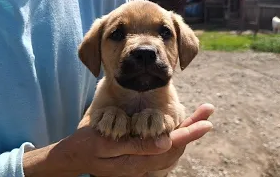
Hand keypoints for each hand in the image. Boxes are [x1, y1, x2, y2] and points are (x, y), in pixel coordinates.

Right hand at [23, 103, 213, 176]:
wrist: (72, 159)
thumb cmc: (84, 147)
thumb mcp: (105, 145)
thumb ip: (135, 145)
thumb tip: (165, 142)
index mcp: (137, 162)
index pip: (170, 147)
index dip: (189, 133)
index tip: (206, 122)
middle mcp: (142, 166)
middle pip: (175, 149)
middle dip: (192, 131)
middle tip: (207, 114)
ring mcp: (140, 165)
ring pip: (170, 152)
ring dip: (185, 134)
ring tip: (197, 119)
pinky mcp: (136, 161)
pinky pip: (160, 152)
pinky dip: (172, 139)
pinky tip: (175, 129)